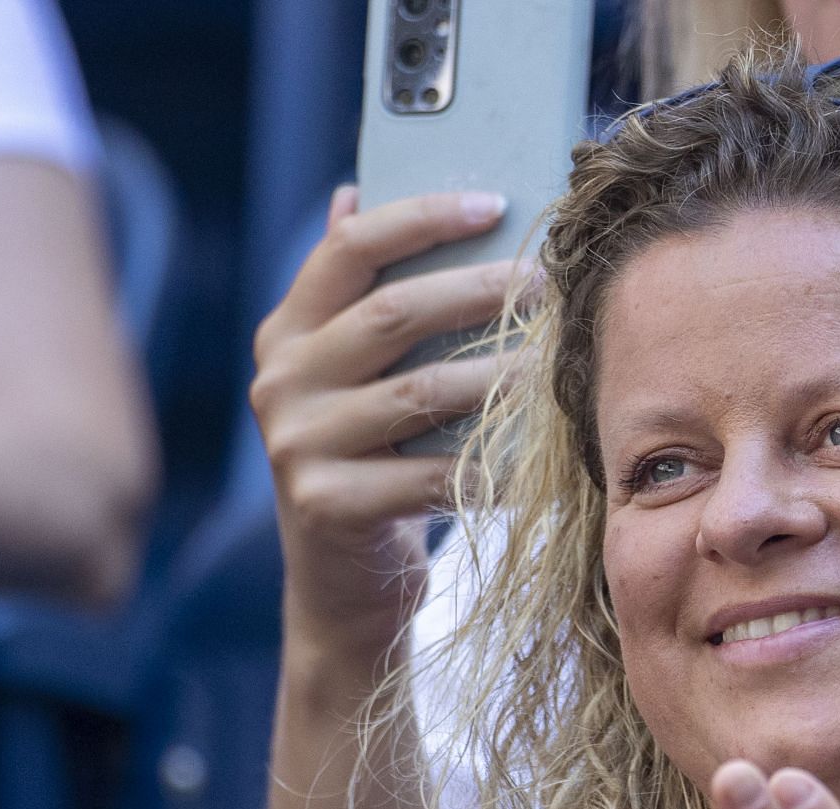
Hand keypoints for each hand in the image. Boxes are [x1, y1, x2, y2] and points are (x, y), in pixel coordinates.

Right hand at [248, 186, 521, 652]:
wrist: (342, 586)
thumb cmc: (373, 463)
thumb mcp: (353, 378)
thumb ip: (356, 298)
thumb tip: (355, 190)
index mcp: (287, 332)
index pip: (347, 248)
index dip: (421, 217)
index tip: (495, 204)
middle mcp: (280, 381)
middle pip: (393, 314)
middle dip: (481, 291)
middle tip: (551, 283)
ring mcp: (297, 445)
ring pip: (423, 393)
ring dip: (502, 376)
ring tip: (560, 362)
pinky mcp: (326, 505)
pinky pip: (433, 475)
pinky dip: (494, 464)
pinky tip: (543, 455)